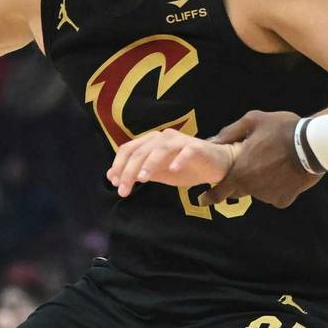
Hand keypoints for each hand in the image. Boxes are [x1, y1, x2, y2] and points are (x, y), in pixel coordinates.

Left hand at [108, 128, 235, 196]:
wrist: (215, 165)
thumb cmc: (186, 168)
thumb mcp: (158, 173)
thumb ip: (138, 172)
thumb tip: (112, 177)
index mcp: (151, 142)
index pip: (129, 149)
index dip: (119, 164)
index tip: (114, 183)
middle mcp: (163, 137)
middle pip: (141, 150)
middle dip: (129, 170)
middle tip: (123, 190)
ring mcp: (180, 141)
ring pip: (160, 148)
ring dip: (149, 163)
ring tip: (142, 178)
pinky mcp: (196, 147)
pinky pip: (186, 151)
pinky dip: (179, 159)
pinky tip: (173, 170)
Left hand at [201, 111, 318, 208]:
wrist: (311, 144)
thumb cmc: (279, 130)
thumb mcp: (252, 121)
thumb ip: (229, 133)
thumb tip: (211, 141)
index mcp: (239, 172)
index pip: (218, 192)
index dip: (208, 197)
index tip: (202, 200)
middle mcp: (251, 188)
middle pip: (238, 191)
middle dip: (238, 183)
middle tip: (247, 169)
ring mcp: (268, 196)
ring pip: (258, 192)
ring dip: (259, 183)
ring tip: (271, 165)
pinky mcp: (285, 199)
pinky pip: (276, 197)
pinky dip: (277, 189)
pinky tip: (284, 175)